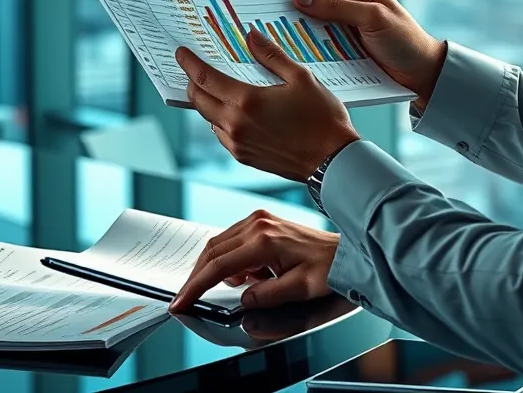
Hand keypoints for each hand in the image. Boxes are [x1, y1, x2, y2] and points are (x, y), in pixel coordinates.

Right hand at [169, 210, 338, 313]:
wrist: (342, 251)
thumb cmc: (325, 268)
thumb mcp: (299, 288)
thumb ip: (267, 295)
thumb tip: (243, 299)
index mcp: (264, 240)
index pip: (218, 265)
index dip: (195, 286)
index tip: (180, 302)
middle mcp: (258, 224)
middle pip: (212, 250)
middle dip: (197, 276)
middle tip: (187, 299)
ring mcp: (259, 219)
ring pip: (219, 243)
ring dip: (213, 267)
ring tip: (232, 288)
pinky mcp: (262, 221)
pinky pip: (232, 239)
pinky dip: (228, 258)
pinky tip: (244, 275)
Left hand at [175, 29, 360, 181]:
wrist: (331, 160)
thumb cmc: (322, 119)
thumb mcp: (301, 77)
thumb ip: (272, 56)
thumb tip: (252, 37)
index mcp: (247, 101)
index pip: (205, 78)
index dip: (190, 63)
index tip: (182, 53)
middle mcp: (235, 124)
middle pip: (199, 99)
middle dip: (192, 81)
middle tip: (195, 68)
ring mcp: (238, 143)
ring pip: (208, 118)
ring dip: (206, 101)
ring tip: (216, 87)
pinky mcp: (244, 157)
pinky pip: (221, 134)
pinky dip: (219, 120)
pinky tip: (234, 111)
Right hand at [292, 0, 446, 109]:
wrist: (426, 77)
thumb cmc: (405, 41)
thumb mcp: (372, 18)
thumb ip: (339, 8)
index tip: (281, 3)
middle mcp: (358, 17)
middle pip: (323, 15)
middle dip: (302, 19)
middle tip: (273, 22)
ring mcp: (355, 39)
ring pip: (324, 37)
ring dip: (306, 41)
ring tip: (280, 43)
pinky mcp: (353, 60)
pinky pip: (330, 55)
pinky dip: (317, 57)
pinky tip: (299, 61)